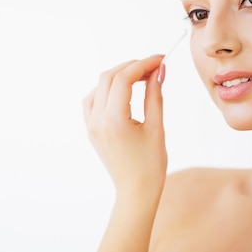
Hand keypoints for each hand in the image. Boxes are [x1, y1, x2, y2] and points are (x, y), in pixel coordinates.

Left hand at [83, 56, 167, 194]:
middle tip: (154, 67)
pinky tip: (123, 92)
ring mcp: (91, 125)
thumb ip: (155, 96)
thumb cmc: (150, 165)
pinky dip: (107, 90)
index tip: (160, 60)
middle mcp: (97, 120)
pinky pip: (93, 100)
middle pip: (108, 78)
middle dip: (131, 67)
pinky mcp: (91, 129)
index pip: (123, 79)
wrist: (135, 191)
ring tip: (141, 78)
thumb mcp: (157, 128)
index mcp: (114, 120)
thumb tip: (158, 71)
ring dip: (118, 76)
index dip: (142, 64)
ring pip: (99, 86)